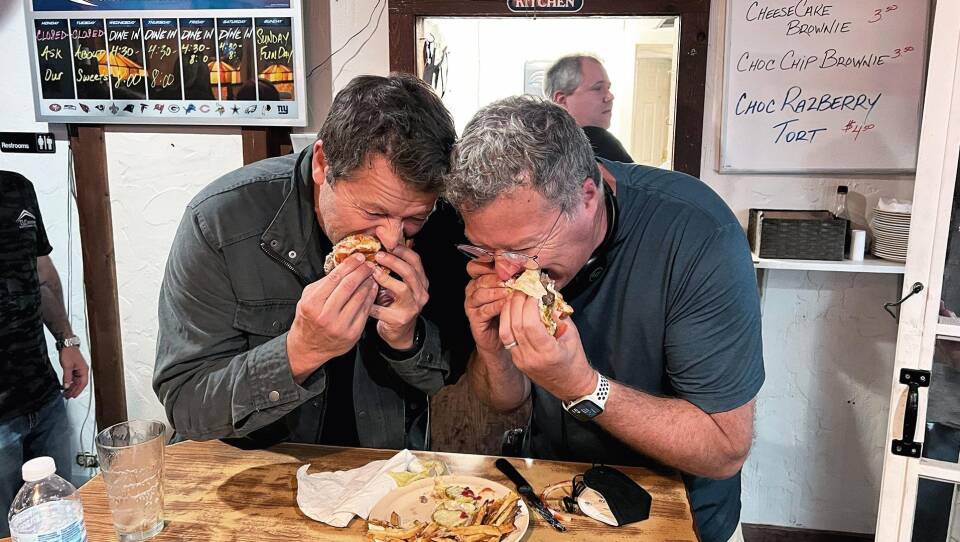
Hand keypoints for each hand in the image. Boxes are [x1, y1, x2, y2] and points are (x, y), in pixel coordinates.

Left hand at [59, 347, 88, 398]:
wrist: (66, 344)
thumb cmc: (69, 352)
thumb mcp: (67, 366)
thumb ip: (67, 377)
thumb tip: (66, 386)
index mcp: (84, 370)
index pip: (83, 383)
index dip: (78, 391)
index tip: (73, 396)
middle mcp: (82, 370)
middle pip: (80, 384)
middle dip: (74, 390)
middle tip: (67, 396)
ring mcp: (78, 370)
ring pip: (76, 381)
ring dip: (71, 387)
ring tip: (65, 393)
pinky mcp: (74, 368)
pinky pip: (73, 378)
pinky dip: (69, 382)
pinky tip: (65, 386)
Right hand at [287, 253, 378, 381]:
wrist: (309, 346)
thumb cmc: (309, 318)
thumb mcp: (308, 298)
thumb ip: (323, 283)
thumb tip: (344, 266)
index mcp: (312, 304)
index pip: (334, 279)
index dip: (349, 266)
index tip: (358, 257)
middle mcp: (326, 315)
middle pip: (348, 286)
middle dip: (361, 272)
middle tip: (369, 264)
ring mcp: (340, 326)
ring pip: (359, 298)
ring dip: (368, 283)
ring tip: (372, 274)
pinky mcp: (352, 334)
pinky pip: (365, 311)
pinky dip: (370, 297)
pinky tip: (372, 288)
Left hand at [370, 245, 428, 349]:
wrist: (399, 332)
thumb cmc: (396, 304)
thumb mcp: (400, 284)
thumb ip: (396, 267)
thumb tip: (388, 242)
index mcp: (421, 282)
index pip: (416, 261)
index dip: (403, 250)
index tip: (388, 243)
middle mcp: (420, 294)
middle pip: (410, 273)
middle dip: (393, 261)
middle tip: (377, 255)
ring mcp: (412, 307)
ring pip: (402, 289)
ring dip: (385, 279)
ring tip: (372, 272)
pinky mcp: (400, 320)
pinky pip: (383, 309)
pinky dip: (371, 302)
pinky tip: (362, 295)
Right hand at [464, 260, 511, 354]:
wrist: (503, 336)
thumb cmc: (507, 311)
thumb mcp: (509, 291)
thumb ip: (511, 279)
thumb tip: (522, 267)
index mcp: (478, 280)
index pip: (476, 266)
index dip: (487, 263)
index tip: (504, 264)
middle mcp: (472, 291)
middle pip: (481, 279)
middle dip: (497, 278)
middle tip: (511, 278)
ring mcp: (471, 305)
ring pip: (481, 294)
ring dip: (496, 292)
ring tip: (509, 292)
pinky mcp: (474, 318)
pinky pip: (484, 310)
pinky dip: (496, 306)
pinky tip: (505, 304)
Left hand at [499, 291, 595, 401]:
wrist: (571, 386)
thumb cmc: (575, 359)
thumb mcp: (572, 334)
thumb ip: (558, 314)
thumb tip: (544, 294)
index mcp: (548, 353)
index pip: (530, 324)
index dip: (529, 304)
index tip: (534, 291)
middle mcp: (530, 358)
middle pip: (514, 325)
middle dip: (516, 303)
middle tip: (522, 287)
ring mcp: (520, 360)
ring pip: (505, 331)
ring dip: (507, 310)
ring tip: (514, 296)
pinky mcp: (516, 360)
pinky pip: (506, 337)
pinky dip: (507, 320)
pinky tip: (512, 309)